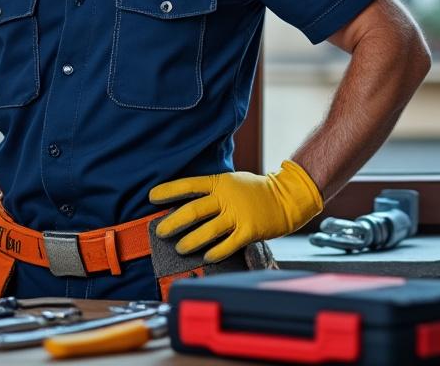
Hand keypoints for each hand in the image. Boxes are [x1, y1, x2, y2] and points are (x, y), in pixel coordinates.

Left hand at [149, 160, 322, 262]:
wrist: (287, 197)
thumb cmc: (255, 191)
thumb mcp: (232, 181)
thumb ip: (212, 190)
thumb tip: (185, 202)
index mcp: (219, 182)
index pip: (188, 185)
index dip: (168, 191)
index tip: (151, 197)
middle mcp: (226, 197)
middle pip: (193, 210)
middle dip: (173, 222)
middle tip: (160, 232)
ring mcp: (238, 214)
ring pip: (207, 231)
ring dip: (190, 242)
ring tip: (180, 248)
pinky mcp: (249, 231)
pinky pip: (227, 245)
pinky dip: (215, 252)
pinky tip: (206, 257)